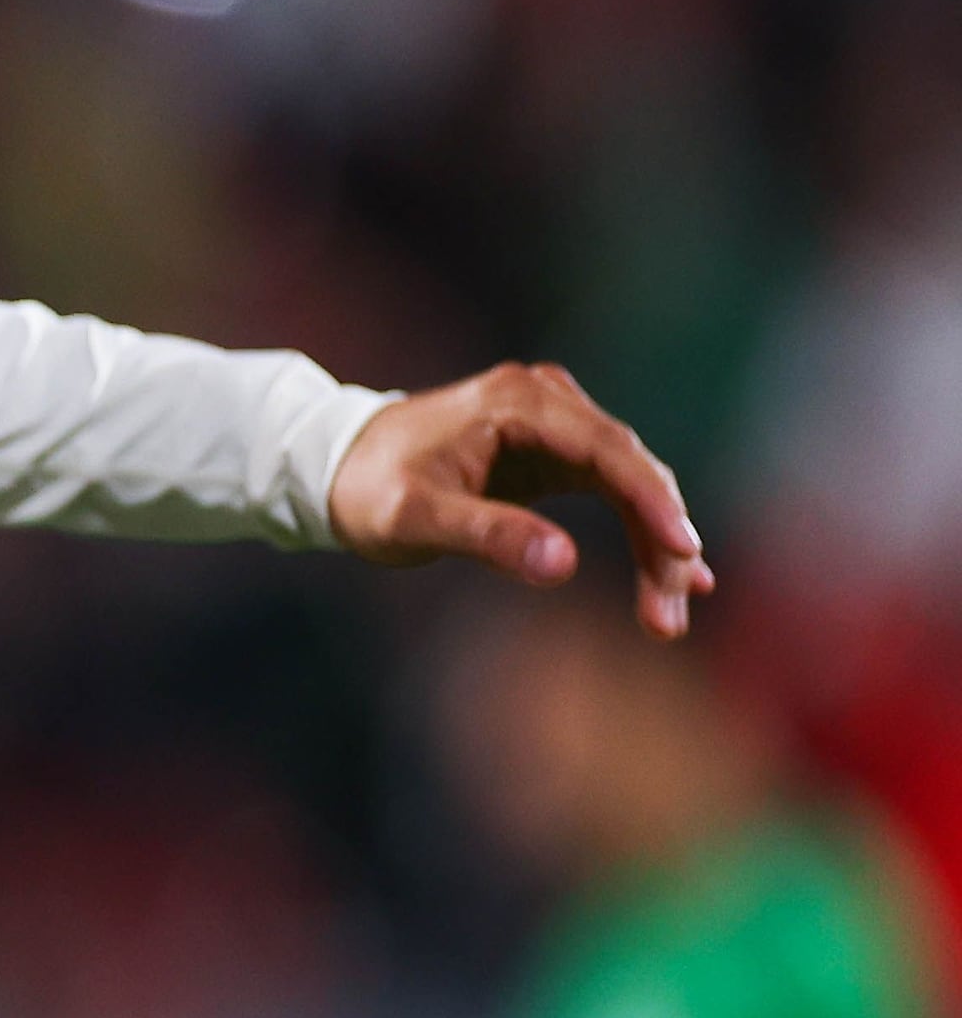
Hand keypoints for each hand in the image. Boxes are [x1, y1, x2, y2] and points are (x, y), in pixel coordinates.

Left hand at [328, 362, 711, 635]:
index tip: (684, 554)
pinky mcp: (554, 451)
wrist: (334, 467)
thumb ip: (486, 536)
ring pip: (630, 483)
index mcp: (518, 403)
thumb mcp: (413, 519)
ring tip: (670, 615)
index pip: (609, 452)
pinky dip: (642, 531)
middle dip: (660, 543)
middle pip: (631, 470)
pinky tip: (674, 573)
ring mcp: (555, 423)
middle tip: (670, 616)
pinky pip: (614, 490)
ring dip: (656, 546)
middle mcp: (547, 401)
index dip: (653, 503)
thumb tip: (564, 563)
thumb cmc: (366, 489)